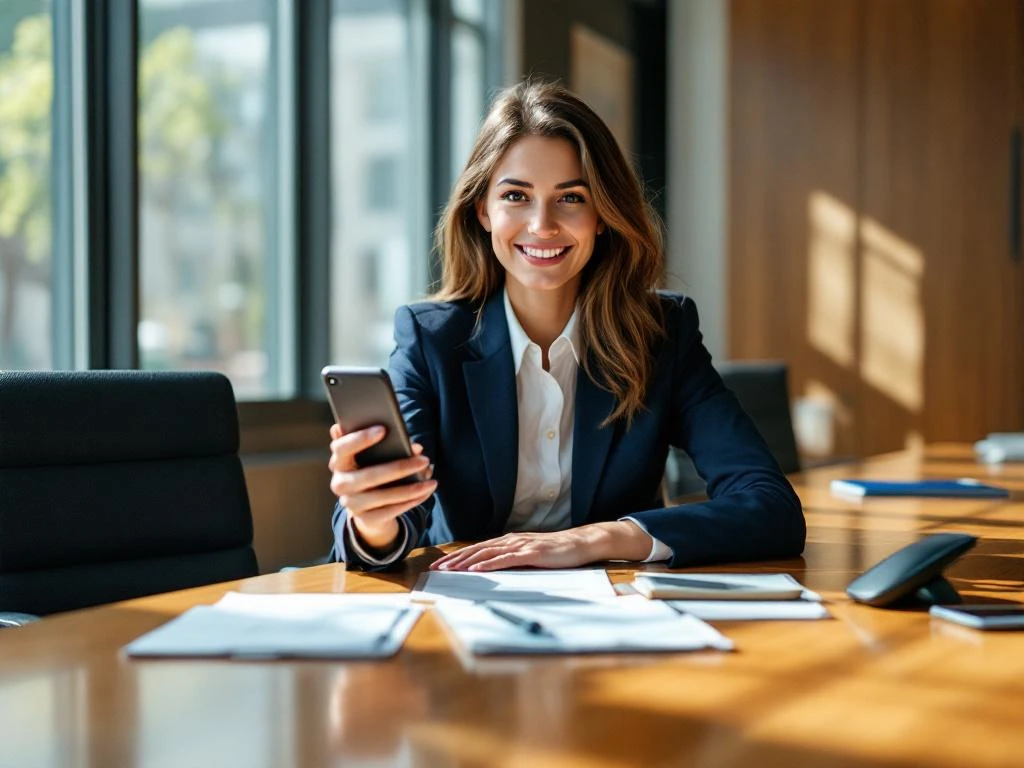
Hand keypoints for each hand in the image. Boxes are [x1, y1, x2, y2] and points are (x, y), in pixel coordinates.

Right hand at [328, 423, 435, 548]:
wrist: (366, 505)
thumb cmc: (372, 469)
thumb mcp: (372, 456)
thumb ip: (386, 445)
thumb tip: (416, 448)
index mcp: (338, 462)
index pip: (341, 448)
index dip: (360, 439)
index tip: (383, 429)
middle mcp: (340, 484)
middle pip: (369, 476)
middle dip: (399, 468)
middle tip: (424, 460)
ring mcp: (351, 504)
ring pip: (384, 496)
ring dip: (412, 488)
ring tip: (432, 481)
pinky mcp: (366, 519)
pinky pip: (392, 510)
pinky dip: (412, 501)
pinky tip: (426, 492)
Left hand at [430, 521, 654, 570]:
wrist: (581, 543)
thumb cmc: (556, 552)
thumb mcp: (530, 555)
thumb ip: (513, 559)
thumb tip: (495, 570)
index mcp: (509, 541)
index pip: (477, 549)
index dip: (457, 556)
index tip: (440, 565)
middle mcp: (511, 540)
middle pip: (476, 549)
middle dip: (454, 559)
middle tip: (435, 568)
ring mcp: (520, 545)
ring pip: (486, 553)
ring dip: (465, 561)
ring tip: (449, 569)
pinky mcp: (530, 553)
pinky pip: (505, 559)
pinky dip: (488, 564)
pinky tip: (476, 569)